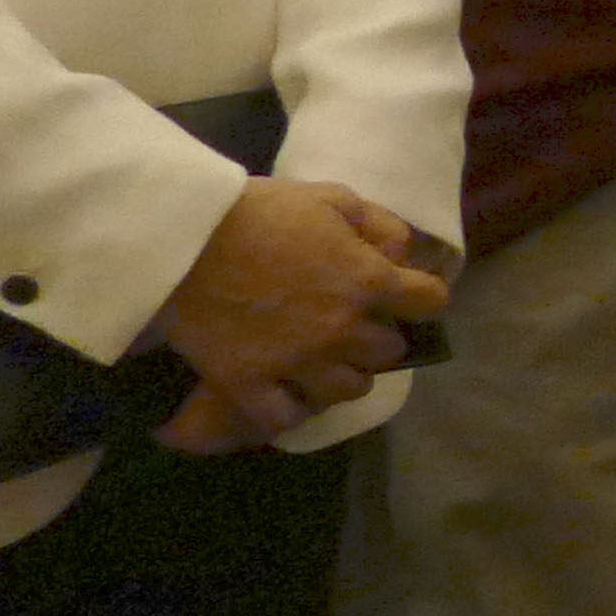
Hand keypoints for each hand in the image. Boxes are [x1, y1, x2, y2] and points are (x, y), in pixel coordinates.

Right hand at [153, 179, 446, 453]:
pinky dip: (290, 409)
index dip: (421, 296)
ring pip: (346, 390)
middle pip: (389, 352)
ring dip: (342, 375)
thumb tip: (400, 255)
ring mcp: (296, 362)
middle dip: (377, 337)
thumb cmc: (260, 211)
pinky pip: (285, 417)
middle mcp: (341, 328)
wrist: (184, 238)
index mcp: (367, 280)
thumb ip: (378, 225)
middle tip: (353, 325)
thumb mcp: (332, 197)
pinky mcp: (249, 384)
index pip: (430, 302)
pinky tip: (285, 392)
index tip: (403, 295)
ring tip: (324, 362)